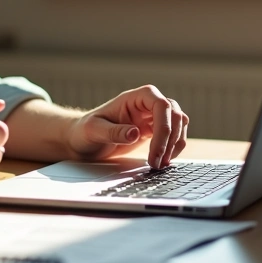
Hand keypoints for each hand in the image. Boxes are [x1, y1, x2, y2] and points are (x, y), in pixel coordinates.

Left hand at [65, 86, 187, 168]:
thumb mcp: (94, 131)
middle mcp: (146, 104)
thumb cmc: (85, 131)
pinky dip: (174, 148)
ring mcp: (152, 116)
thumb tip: (135, 133)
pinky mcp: (154, 130)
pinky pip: (174, 134)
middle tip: (158, 162)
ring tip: (161, 164)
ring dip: (175, 144)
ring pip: (179, 123)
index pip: (161, 104)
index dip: (164, 126)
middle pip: (174, 114)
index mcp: (134, 98)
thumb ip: (114, 132)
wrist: (83, 141)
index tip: (156, 150)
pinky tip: (163, 161)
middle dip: (170, 139)